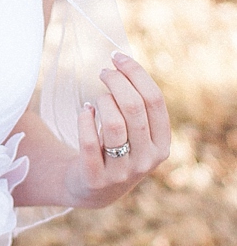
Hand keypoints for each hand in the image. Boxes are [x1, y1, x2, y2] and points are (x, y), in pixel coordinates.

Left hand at [66, 51, 169, 208]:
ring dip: (102, 101)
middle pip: (134, 108)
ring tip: (96, 99)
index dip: (136, 73)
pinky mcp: (96, 178)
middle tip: (103, 72)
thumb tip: (122, 63)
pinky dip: (84, 119)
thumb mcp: (136, 132)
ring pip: (113, 123)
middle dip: (116, 82)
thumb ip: (137, 104)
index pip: (155, 101)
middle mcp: (146, 160)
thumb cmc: (116, 148)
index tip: (117, 57)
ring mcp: (122, 172)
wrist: (93, 188)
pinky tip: (84, 111)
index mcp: (162, 144)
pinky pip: (89, 141)